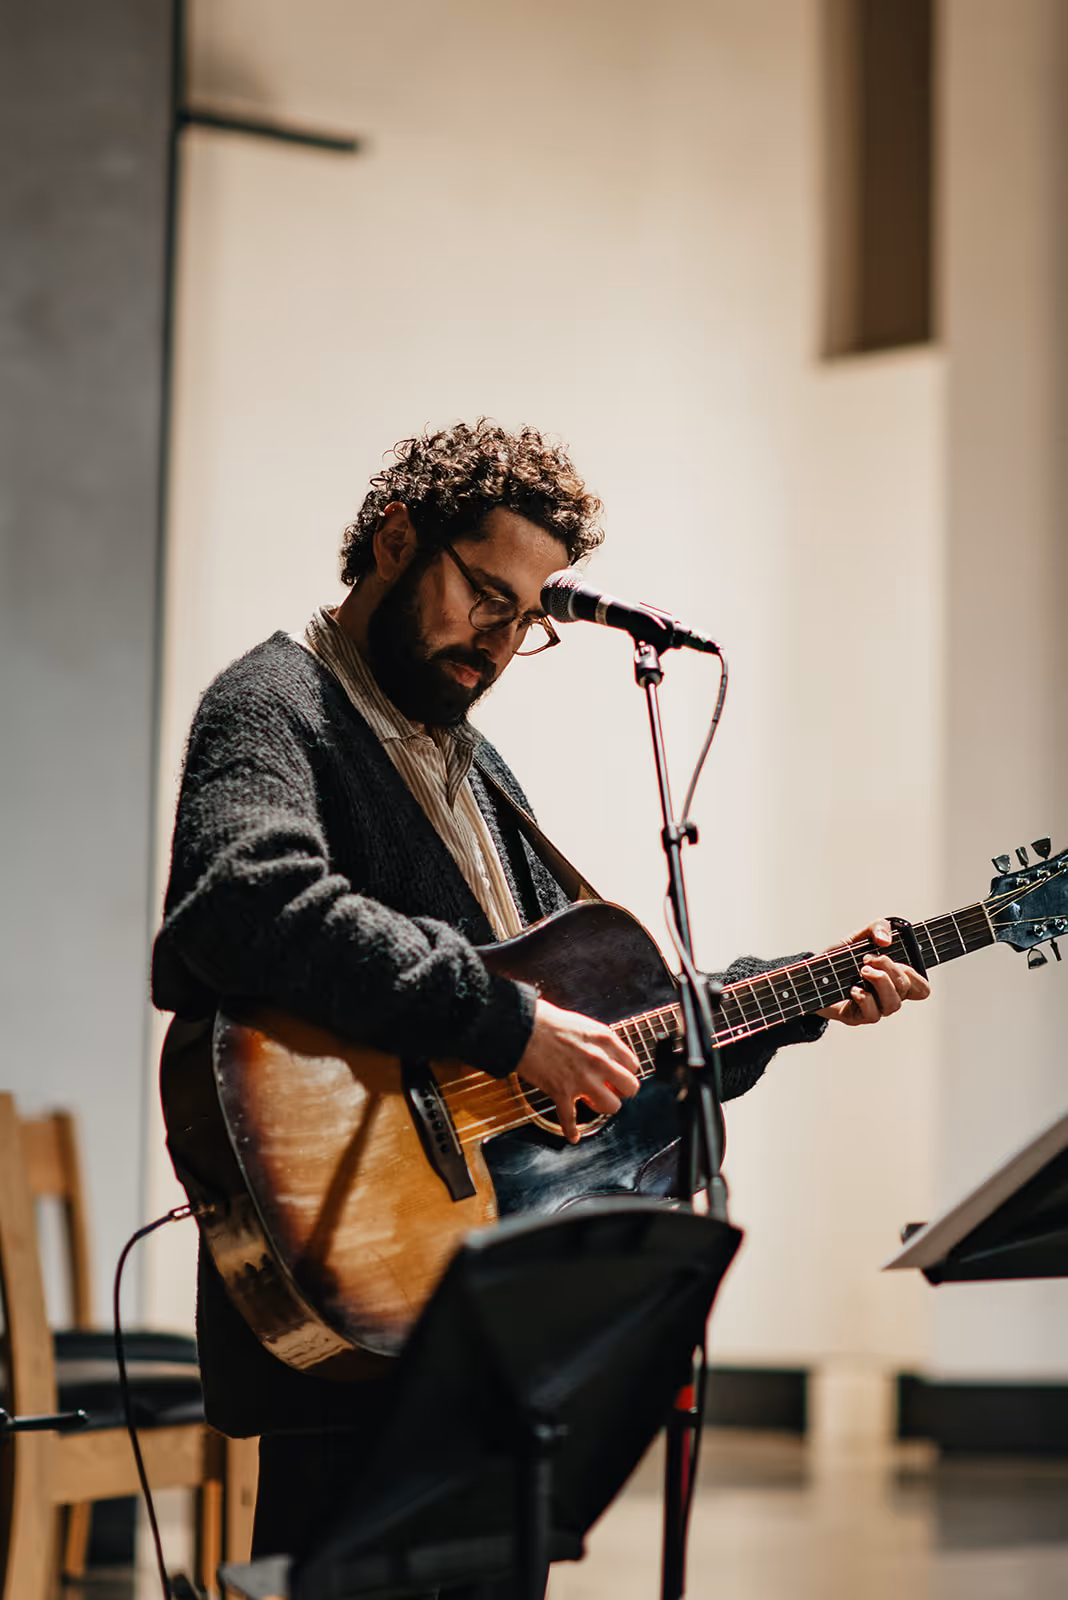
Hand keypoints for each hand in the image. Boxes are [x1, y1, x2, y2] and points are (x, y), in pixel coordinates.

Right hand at [516, 998, 640, 1143]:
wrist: (521, 1027)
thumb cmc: (547, 1021)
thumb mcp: (583, 1023)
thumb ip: (599, 1040)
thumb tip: (606, 1054)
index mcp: (605, 1040)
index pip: (633, 1065)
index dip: (625, 1072)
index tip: (617, 1075)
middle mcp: (599, 1061)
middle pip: (630, 1088)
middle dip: (621, 1091)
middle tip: (610, 1089)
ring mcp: (582, 1079)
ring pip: (611, 1106)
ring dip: (602, 1106)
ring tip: (591, 1101)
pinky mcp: (561, 1092)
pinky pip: (570, 1119)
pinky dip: (571, 1131)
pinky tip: (573, 1136)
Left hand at [817, 919, 930, 1025]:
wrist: (811, 975)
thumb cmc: (838, 960)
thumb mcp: (858, 936)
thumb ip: (877, 927)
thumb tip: (885, 939)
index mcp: (893, 979)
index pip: (921, 988)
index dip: (916, 977)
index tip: (900, 962)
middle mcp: (887, 995)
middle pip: (906, 989)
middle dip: (889, 968)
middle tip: (869, 958)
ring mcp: (874, 1007)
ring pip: (893, 1004)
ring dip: (880, 982)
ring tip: (863, 970)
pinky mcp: (857, 1016)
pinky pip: (872, 1014)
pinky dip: (865, 998)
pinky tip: (853, 988)